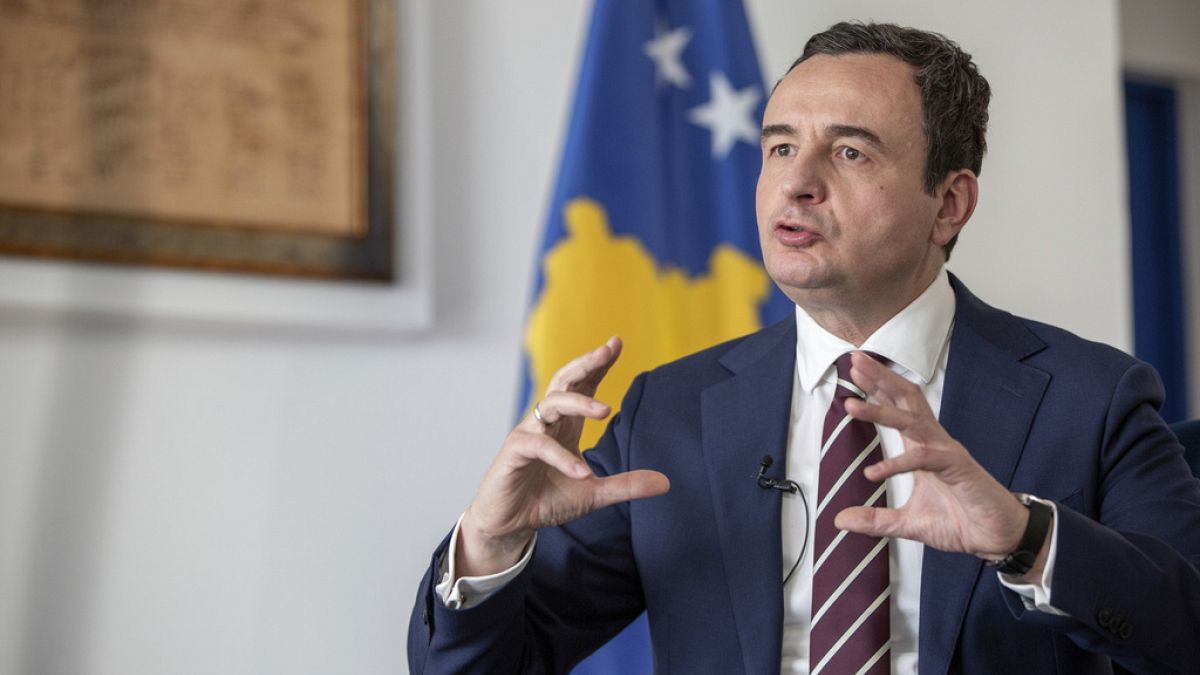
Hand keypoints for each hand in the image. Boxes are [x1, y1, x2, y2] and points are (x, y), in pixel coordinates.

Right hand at [456, 337, 669, 576]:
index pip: (582, 387)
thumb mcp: (594, 494)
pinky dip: (561, 458)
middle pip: (564, 382)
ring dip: (578, 403)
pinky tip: (581, 471)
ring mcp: (528, 435)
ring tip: (605, 410)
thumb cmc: (546, 501)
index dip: (598, 366)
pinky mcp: (514, 453)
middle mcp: (546, 424)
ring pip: (551, 404)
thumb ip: (626, 486)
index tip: (616, 343)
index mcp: (565, 426)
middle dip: (585, 364)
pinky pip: (539, 446)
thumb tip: (666, 483)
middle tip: (607, 350)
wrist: (510, 524)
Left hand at [834, 352, 1036, 566]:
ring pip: (911, 422)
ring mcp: (947, 453)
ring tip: (851, 405)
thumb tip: (840, 519)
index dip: (878, 388)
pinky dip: (898, 463)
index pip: (899, 407)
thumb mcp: (908, 523)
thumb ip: (875, 519)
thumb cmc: (961, 522)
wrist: (998, 537)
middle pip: (906, 400)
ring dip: (880, 411)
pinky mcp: (958, 469)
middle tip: (854, 362)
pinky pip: (925, 458)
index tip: (854, 372)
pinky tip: (874, 472)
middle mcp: (934, 443)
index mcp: (923, 447)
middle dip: (880, 380)